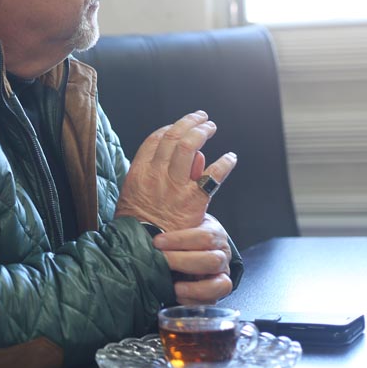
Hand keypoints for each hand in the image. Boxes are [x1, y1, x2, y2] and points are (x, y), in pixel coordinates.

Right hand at [114, 111, 236, 231]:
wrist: (142, 250)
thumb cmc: (138, 224)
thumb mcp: (136, 195)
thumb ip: (156, 174)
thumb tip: (192, 159)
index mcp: (139, 172)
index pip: (156, 139)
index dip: (170, 128)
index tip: (179, 126)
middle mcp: (156, 175)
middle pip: (173, 137)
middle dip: (189, 122)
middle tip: (201, 117)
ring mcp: (175, 187)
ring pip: (189, 147)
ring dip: (202, 132)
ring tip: (210, 126)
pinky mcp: (193, 201)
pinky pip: (213, 176)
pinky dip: (225, 164)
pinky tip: (231, 157)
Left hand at [153, 215, 233, 303]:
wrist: (186, 248)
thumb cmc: (178, 232)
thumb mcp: (178, 220)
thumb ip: (170, 216)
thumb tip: (150, 194)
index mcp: (215, 233)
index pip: (205, 236)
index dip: (180, 240)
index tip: (157, 242)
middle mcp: (222, 254)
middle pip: (211, 261)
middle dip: (183, 262)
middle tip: (162, 261)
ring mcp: (221, 275)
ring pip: (220, 285)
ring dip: (195, 288)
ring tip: (174, 286)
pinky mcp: (214, 294)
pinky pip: (211, 302)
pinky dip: (193, 301)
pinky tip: (177, 295)